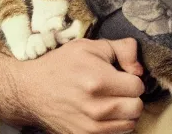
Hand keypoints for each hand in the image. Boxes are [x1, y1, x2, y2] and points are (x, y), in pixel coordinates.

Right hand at [14, 37, 144, 133]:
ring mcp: (90, 127)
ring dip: (125, 111)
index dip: (131, 77)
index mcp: (99, 80)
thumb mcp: (90, 46)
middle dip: (131, 95)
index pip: (138, 86)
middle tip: (117, 87)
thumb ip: (122, 50)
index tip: (121, 74)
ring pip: (130, 124)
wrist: (32, 90)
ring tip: (110, 99)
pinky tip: (103, 111)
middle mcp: (97, 107)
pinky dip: (114, 124)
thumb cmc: (62, 64)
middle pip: (137, 107)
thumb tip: (139, 69)